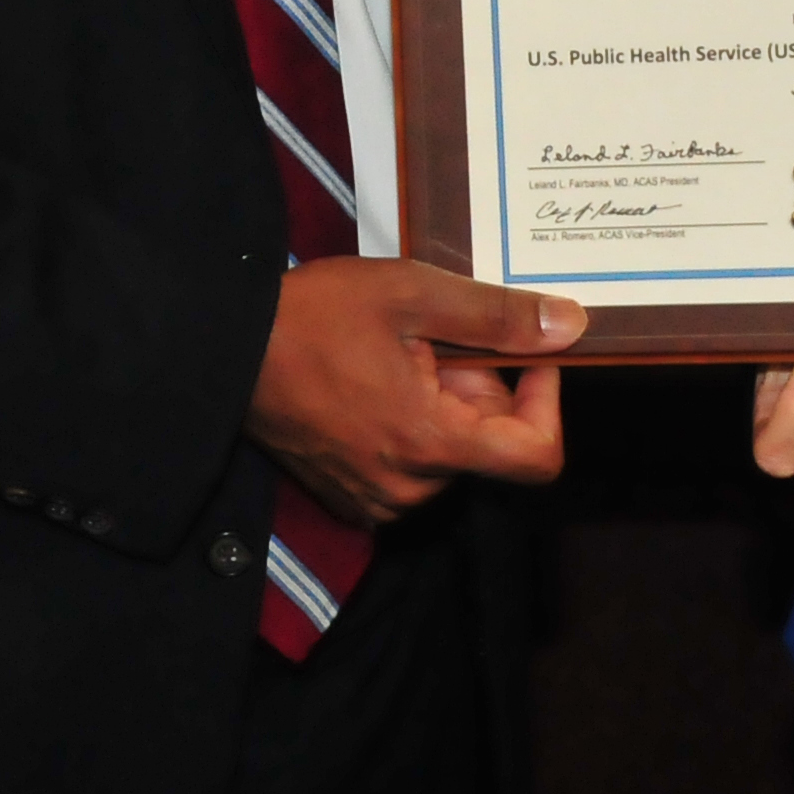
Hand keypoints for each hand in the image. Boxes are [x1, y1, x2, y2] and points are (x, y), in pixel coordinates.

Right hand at [250, 257, 583, 524]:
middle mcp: (410, 489)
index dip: (549, 400)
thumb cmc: (312, 317)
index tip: (527, 355)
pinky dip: (409, 426)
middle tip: (432, 337)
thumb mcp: (413, 294)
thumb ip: (498, 316)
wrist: (222, 353)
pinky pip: (410, 468)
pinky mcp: (351, 497)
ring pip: (450, 454)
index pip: (538, 457)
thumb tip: (571, 326)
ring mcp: (376, 499)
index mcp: (432, 444)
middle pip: (489, 445)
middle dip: (480, 387)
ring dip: (443, 404)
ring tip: (394, 355)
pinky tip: (372, 383)